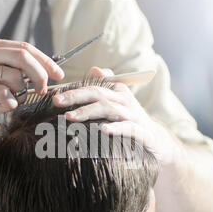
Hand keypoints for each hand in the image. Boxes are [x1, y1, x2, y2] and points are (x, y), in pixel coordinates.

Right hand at [0, 36, 63, 120]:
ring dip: (21, 93)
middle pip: (23, 57)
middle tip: (43, 89)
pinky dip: (10, 103)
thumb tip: (30, 74)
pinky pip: (3, 94)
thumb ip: (2, 65)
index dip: (45, 60)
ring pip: (14, 77)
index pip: (24, 47)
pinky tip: (4, 106)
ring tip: (13, 101)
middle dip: (40, 75)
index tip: (58, 73)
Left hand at [52, 66, 182, 165]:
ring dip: (89, 112)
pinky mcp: (141, 132)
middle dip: (76, 97)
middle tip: (56, 102)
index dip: (74, 89)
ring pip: (109, 109)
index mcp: (118, 92)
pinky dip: (116, 128)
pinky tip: (103, 130)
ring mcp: (133, 116)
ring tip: (71, 117)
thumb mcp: (120, 102)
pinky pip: (128, 128)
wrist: (158, 142)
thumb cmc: (132, 121)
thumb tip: (94, 69)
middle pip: (98, 94)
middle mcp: (125, 101)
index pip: (94, 86)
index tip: (55, 95)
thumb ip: (106, 87)